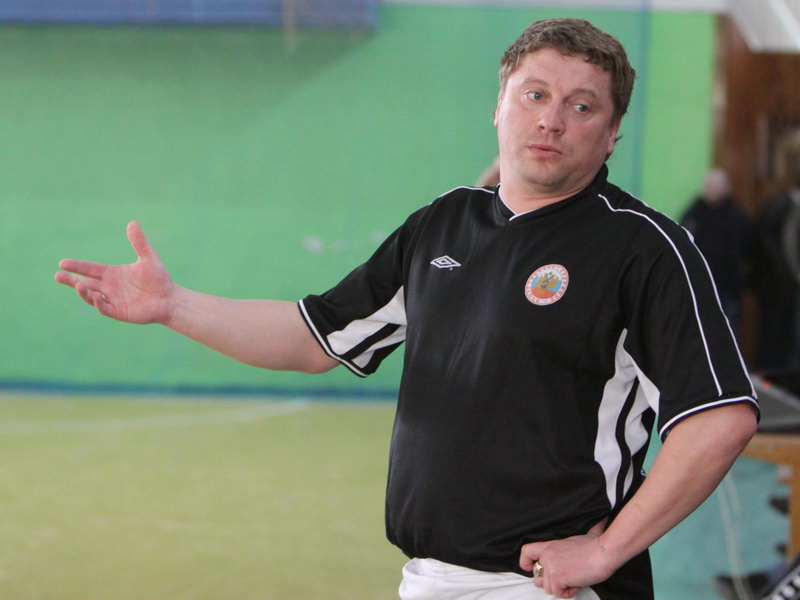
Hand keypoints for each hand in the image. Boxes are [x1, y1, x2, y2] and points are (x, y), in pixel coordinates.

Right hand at [55, 221, 175, 324]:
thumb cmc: (159, 279)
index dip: (77, 266)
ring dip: (83, 291)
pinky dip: (98, 303)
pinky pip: (104, 308)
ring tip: (77, 284)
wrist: (169, 299)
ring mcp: (113, 300)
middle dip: (71, 280)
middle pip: (86, 283)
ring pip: (91, 296)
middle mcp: (110, 287)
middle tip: (58, 276)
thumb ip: (139, 242)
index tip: (62, 263)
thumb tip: (133, 222)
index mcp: (113, 274)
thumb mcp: (148, 258)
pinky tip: (96, 296)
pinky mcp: (119, 312)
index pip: (90, 269)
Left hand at [519, 519, 612, 598]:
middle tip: (563, 579)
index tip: (532, 568)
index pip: (526, 552)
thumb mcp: (579, 538)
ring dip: (562, 588)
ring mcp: (550, 567)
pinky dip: (569, 592)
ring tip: (575, 579)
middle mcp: (547, 556)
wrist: (602, 552)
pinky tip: (577, 583)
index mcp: (549, 546)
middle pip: (537, 576)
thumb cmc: (595, 546)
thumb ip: (576, 538)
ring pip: (548, 588)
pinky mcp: (557, 578)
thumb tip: (597, 523)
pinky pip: (558, 593)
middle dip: (549, 582)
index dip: (526, 563)